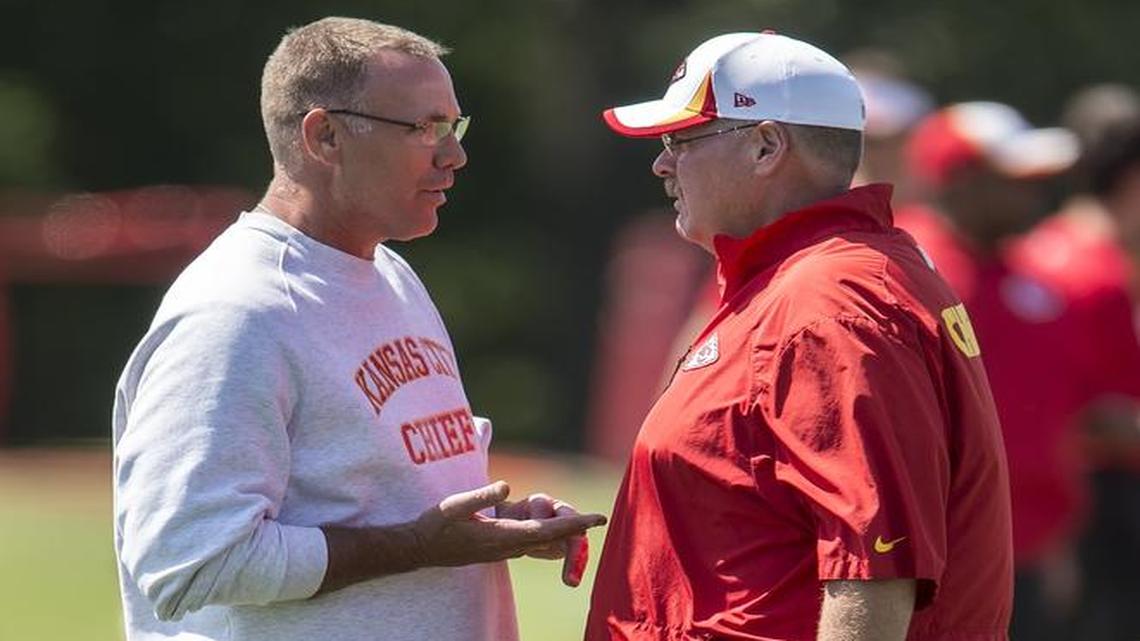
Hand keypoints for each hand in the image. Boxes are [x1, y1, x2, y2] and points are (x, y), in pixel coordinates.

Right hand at [412, 481, 604, 579]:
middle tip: (598, 519)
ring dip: (561, 534)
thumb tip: (506, 486)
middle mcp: (508, 547)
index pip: (546, 529)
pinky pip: (530, 544)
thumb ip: (481, 496)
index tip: (595, 519)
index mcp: (502, 535)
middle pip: (550, 538)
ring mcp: (503, 551)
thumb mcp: (454, 505)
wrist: (418, 549)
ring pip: (541, 543)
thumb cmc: (435, 525)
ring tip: (582, 524)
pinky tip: (552, 534)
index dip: (573, 524)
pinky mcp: (497, 549)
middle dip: (574, 530)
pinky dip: (546, 537)